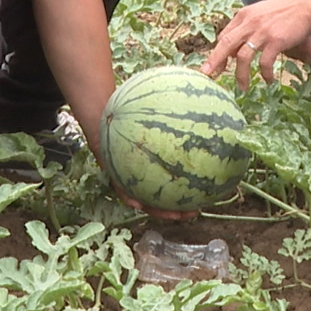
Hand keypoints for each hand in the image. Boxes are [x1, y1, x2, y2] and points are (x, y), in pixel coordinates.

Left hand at [71, 110, 200, 221]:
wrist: (102, 111)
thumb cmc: (130, 109)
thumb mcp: (155, 107)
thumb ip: (174, 109)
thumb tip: (204, 94)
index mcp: (154, 163)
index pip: (176, 181)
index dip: (192, 191)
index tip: (208, 196)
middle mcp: (143, 171)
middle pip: (164, 196)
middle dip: (180, 208)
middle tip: (195, 212)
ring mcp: (128, 173)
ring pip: (144, 199)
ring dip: (158, 209)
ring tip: (173, 215)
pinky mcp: (111, 172)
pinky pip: (120, 188)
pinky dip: (128, 196)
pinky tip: (136, 203)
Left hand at [202, 0, 310, 90]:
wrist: (307, 5)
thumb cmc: (286, 11)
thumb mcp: (261, 14)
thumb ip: (248, 28)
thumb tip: (238, 51)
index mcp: (244, 15)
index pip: (225, 36)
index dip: (218, 52)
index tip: (214, 66)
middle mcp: (249, 23)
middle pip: (225, 44)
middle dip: (215, 62)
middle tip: (208, 76)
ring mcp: (262, 32)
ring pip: (243, 58)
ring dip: (241, 75)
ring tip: (242, 87)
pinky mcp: (275, 41)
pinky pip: (264, 63)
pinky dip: (264, 74)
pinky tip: (268, 80)